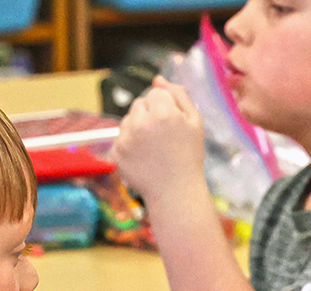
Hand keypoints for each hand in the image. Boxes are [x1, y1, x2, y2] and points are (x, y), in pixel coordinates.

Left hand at [109, 77, 207, 204]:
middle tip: (163, 137)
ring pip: (128, 119)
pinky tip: (143, 157)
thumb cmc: (189, 156)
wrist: (175, 191)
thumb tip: (158, 79)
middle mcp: (141, 123)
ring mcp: (126, 138)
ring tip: (153, 148)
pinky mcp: (116, 152)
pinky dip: (129, 144)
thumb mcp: (195, 122)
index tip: (173, 125)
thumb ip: (179, 95)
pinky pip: (120, 137)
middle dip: (149, 115)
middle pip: (139, 104)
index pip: (155, 93)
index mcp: (162, 113)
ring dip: (138, 128)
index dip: (166, 108)